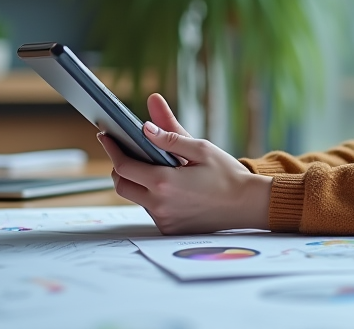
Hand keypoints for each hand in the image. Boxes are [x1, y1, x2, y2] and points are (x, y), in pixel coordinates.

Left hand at [97, 93, 272, 234]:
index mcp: (164, 182)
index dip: (112, 149)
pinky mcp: (170, 229)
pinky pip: (151, 209)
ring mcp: (164, 220)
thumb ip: (170, 136)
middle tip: (125, 151)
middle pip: (122, 185)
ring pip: (136, 198)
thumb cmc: (227, 175)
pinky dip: (152, 195)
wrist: (248, 205)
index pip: (124, 166)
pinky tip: (168, 185)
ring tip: (152, 165)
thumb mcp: (200, 148)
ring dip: (137, 181)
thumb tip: (145, 125)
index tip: (105, 136)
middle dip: (119, 167)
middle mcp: (160, 205)